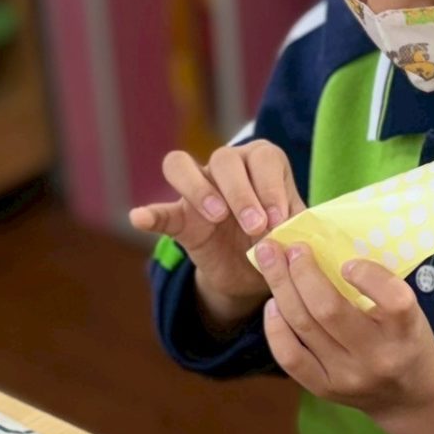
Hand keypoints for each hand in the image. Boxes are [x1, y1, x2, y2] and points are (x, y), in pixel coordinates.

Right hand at [131, 141, 305, 330]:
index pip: (263, 158)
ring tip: (218, 217)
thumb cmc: (278, 241)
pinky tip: (139, 218)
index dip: (271, 186)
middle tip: (255, 226)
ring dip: (200, 189)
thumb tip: (290, 226)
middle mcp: (228, 168)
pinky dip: (148, 213)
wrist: (253, 275)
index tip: (278, 219)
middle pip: (225, 158)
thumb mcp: (293, 233)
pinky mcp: (179, 218)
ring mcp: (198, 189)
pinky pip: (160, 210)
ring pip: (182, 165)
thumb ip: (294, 226)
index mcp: (262, 164)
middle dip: (242, 193)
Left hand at [252, 239, 433, 433]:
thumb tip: (327, 246)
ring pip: (304, 327)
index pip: (392, 299)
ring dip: (281, 288)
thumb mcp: (409, 312)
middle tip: (289, 246)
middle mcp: (377, 356)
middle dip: (302, 271)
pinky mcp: (325, 390)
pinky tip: (272, 304)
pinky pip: (289, 357)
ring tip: (270, 260)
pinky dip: (275, 327)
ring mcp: (347, 376)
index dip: (367, 275)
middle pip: (328, 309)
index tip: (348, 262)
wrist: (410, 395)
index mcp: (405, 331)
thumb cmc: (406, 339)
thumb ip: (378, 286)